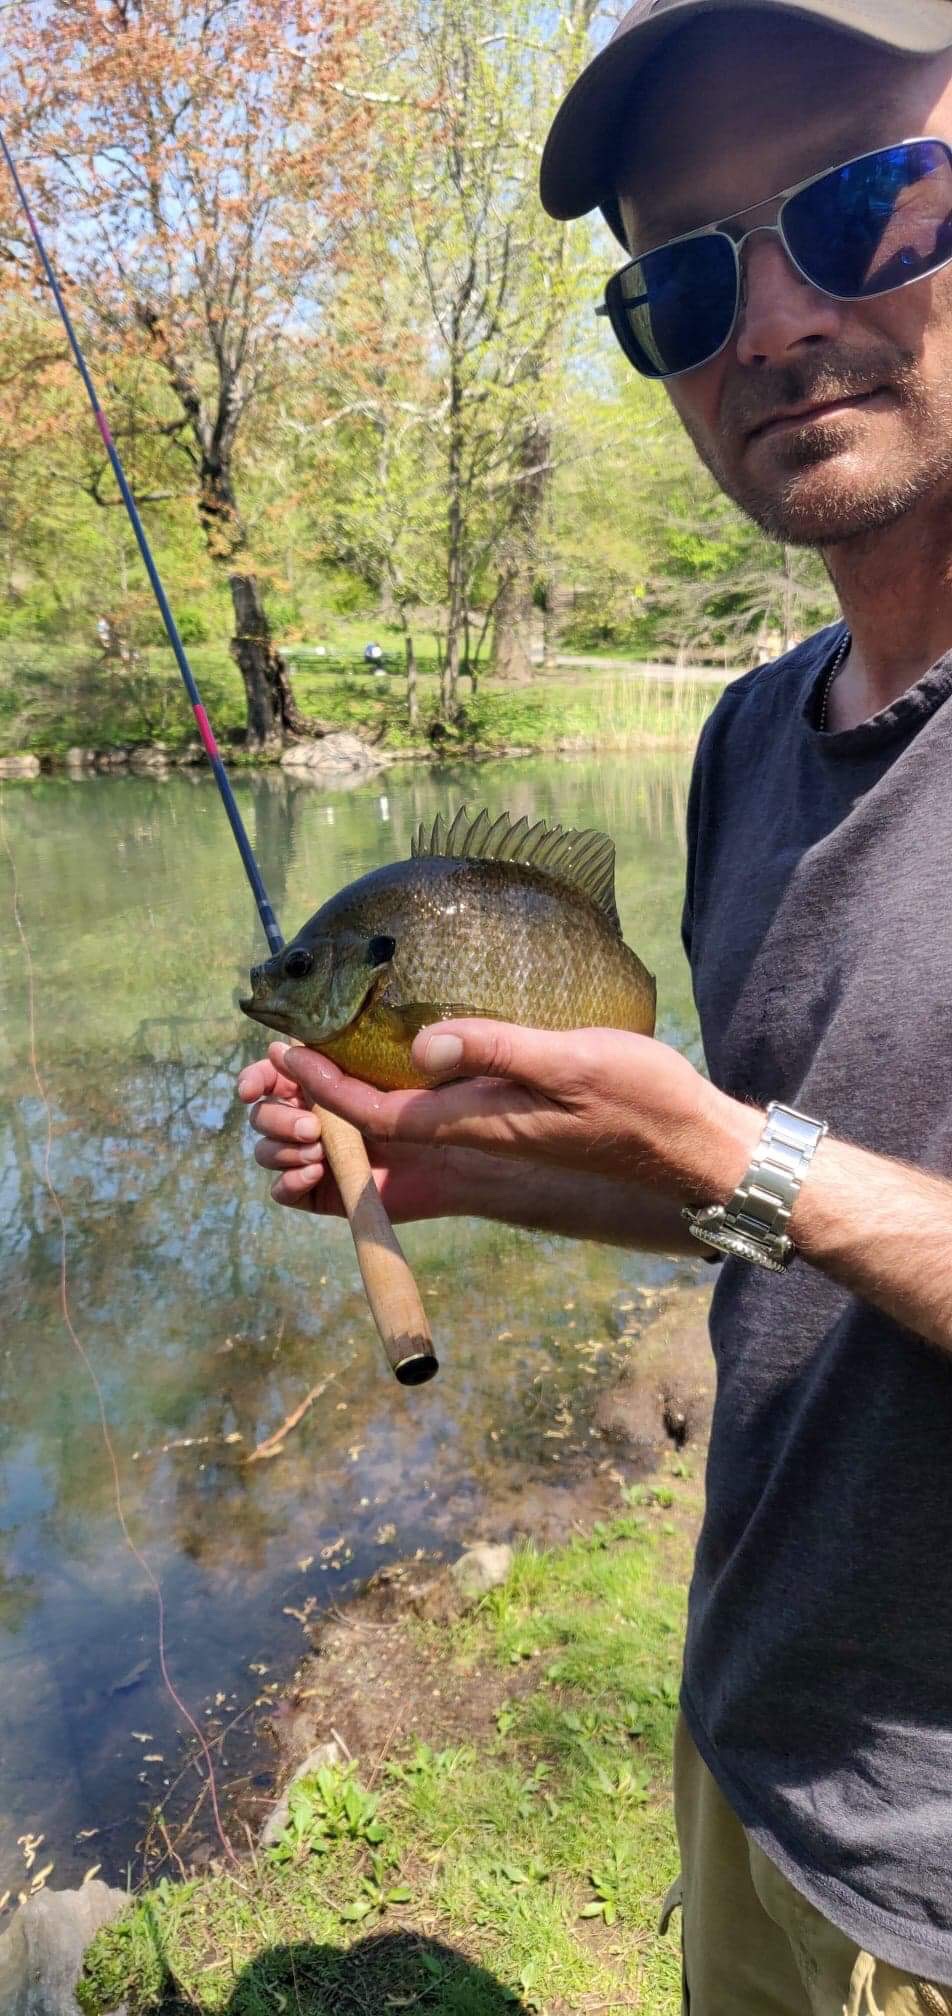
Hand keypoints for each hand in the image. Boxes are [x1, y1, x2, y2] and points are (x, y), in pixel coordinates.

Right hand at [237, 1047, 503, 1221]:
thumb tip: (426, 1048)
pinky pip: (298, 1192)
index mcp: (366, 1068)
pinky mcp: (349, 1191)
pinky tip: (312, 1175)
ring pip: (276, 1146)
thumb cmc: (521, 1104)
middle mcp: (343, 1110)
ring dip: (278, 1147)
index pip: (298, 1063)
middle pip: (273, 1107)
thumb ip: (484, 1045)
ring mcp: (343, 1152)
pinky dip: (288, 1185)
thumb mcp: (515, 1060)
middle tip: (309, 1125)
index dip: (269, 1068)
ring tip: (315, 1150)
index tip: (264, 1072)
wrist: (523, 1166)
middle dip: (272, 1113)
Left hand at [269, 1021, 761, 1205]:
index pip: (375, 1111)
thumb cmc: (637, 1101)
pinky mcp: (512, 1118)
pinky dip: (396, 1088)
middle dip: (317, 1098)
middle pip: (373, 1122)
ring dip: (348, 1095)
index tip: (282, 1051)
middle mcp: (473, 1129)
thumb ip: (496, 1050)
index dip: (322, 1086)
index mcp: (475, 1120)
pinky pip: (433, 1111)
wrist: (689, 1146)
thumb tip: (421, 1043)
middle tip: (275, 1058)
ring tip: (311, 1059)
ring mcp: (491, 1126)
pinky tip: (398, 1056)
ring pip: (399, 1117)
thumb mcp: (568, 1062)